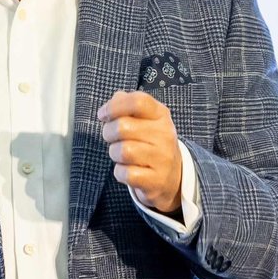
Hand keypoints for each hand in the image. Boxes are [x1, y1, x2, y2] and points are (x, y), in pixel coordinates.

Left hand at [97, 90, 182, 216]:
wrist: (173, 177)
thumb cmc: (151, 144)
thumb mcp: (145, 121)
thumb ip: (128, 105)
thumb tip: (115, 98)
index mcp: (161, 115)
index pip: (138, 101)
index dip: (114, 106)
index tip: (104, 115)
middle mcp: (165, 135)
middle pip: (123, 127)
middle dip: (108, 133)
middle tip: (112, 138)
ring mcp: (163, 158)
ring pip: (123, 151)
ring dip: (114, 153)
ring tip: (121, 155)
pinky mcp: (156, 180)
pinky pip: (125, 173)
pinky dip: (120, 172)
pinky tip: (127, 170)